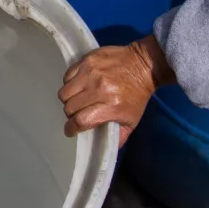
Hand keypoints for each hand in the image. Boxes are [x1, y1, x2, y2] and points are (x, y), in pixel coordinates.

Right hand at [58, 35, 175, 144]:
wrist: (143, 65)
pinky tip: (79, 86)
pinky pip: (67, 76)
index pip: (81, 120)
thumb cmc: (137, 95)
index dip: (72, 128)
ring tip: (77, 99)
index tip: (71, 130)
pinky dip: (70, 83)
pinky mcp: (87, 60)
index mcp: (111, 106)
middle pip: (70, 107)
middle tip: (77, 113)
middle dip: (71, 114)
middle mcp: (98, 89)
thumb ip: (119, 136)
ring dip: (69, 99)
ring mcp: (91, 73)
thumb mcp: (132, 120)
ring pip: (65, 92)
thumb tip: (105, 147)